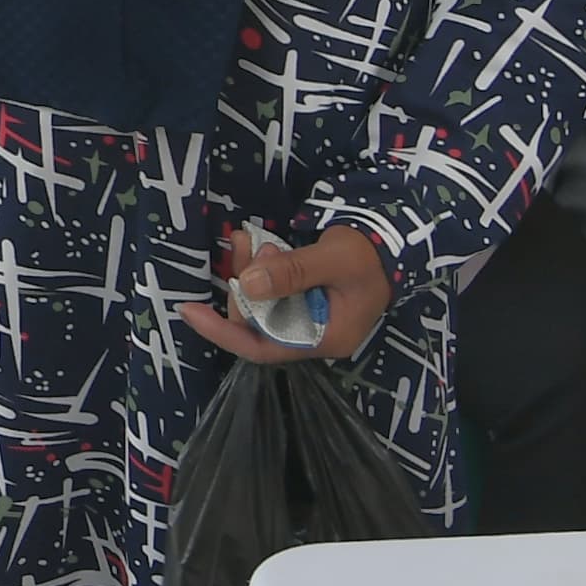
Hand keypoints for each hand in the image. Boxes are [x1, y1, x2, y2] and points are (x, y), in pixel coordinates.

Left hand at [178, 224, 392, 365]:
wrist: (396, 241)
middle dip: (242, 284)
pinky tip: (253, 242)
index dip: (224, 332)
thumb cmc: (370, 254)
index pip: (263, 348)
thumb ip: (293, 272)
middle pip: (256, 322)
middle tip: (246, 244)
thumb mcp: (334, 259)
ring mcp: (305, 318)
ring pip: (259, 302)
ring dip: (247, 270)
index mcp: (324, 338)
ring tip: (247, 238)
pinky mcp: (301, 299)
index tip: (189, 311)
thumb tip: (248, 283)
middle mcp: (311, 335)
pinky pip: (269, 289)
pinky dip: (258, 267)